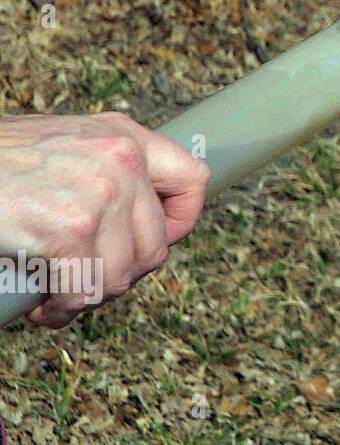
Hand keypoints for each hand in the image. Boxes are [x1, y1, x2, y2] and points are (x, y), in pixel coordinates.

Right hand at [0, 112, 209, 327]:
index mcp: (124, 135)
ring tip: (58, 292)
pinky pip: (83, 290)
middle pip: (155, 245)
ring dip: (87, 296)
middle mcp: (121, 158)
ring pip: (120, 275)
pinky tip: (42, 304)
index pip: (193, 179)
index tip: (153, 242)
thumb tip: (137, 224)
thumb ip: (107, 171)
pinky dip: (60, 309)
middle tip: (84, 280)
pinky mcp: (69, 228)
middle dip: (119, 274)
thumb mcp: (67, 146)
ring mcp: (100, 192)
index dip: (178, 223)